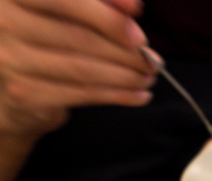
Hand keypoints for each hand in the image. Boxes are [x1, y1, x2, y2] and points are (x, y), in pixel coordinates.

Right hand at [0, 0, 154, 138]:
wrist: (19, 79)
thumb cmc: (50, 34)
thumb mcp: (70, 10)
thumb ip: (99, 3)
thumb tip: (133, 7)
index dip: (105, 12)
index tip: (138, 17)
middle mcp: (4, 21)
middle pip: (79, 36)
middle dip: (125, 50)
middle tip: (153, 59)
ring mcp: (10, 58)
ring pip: (82, 68)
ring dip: (126, 75)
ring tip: (149, 76)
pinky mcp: (24, 92)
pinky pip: (81, 94)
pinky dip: (117, 96)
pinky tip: (139, 95)